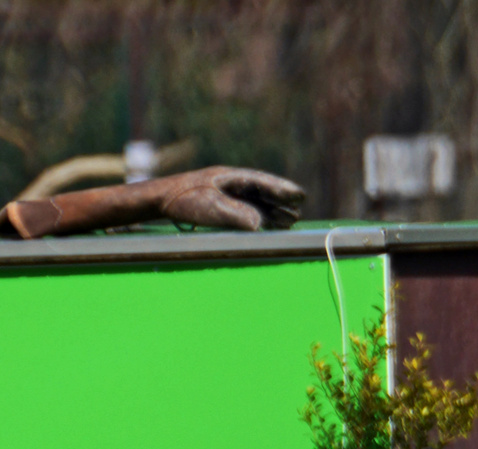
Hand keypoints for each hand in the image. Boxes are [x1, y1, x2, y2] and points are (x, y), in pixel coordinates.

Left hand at [157, 167, 305, 230]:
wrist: (158, 199)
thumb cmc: (183, 201)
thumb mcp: (211, 208)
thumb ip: (238, 215)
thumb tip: (261, 224)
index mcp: (230, 177)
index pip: (262, 182)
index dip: (282, 189)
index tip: (300, 195)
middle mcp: (231, 183)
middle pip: (262, 191)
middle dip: (281, 200)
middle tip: (299, 207)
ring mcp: (226, 193)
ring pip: (256, 201)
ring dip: (273, 210)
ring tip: (290, 220)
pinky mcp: (220, 204)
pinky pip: (247, 209)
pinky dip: (261, 216)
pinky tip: (268, 224)